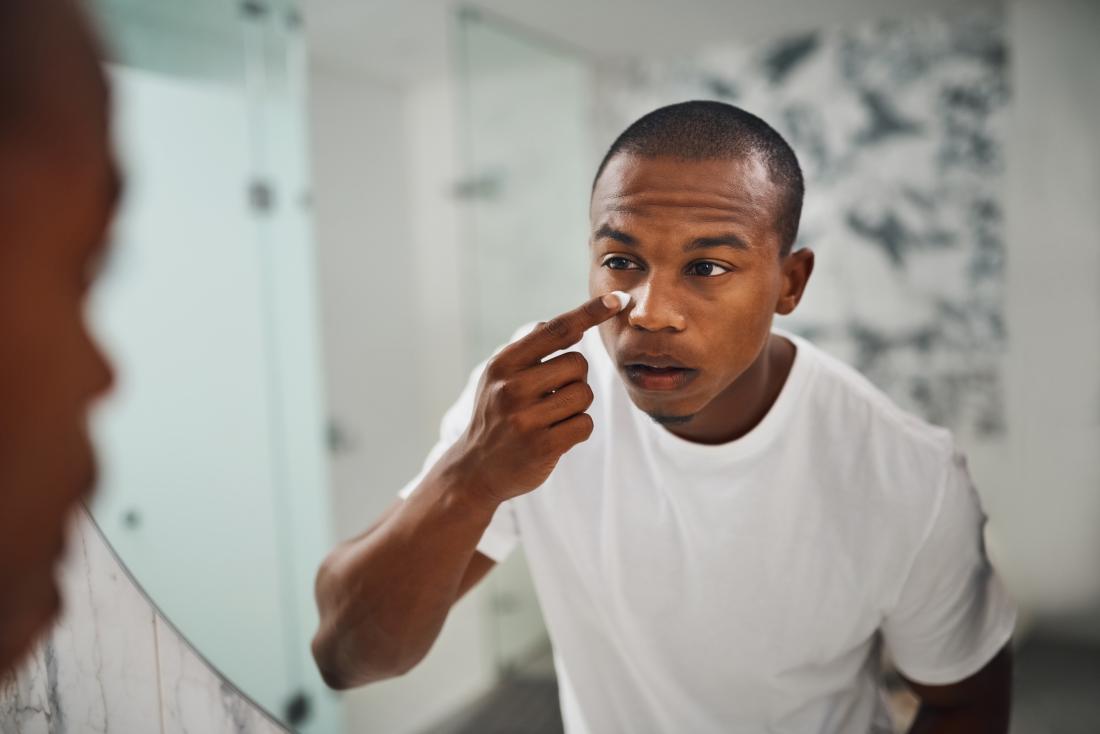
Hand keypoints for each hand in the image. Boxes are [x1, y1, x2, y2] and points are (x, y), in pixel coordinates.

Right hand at [453, 293, 626, 504]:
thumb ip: (529, 351)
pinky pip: (585, 424)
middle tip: (554, 396)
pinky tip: (556, 436)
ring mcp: (525, 418)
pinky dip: (579, 429)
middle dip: (575, 378)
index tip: (618, 299)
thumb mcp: (499, 378)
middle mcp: (511, 387)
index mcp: (503, 364)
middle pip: (578, 363)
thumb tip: (564, 325)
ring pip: (584, 394)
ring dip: (577, 406)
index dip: (589, 313)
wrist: (475, 470)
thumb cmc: (496, 416)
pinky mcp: (542, 445)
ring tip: (552, 417)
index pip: (556, 330)